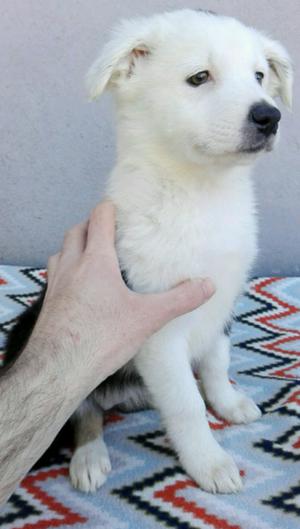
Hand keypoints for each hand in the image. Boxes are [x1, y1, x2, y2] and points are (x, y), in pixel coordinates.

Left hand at [32, 201, 214, 393]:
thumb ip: (179, 299)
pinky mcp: (48, 303)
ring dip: (74, 246)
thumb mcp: (147, 318)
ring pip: (61, 252)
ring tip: (90, 254)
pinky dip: (65, 270)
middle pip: (76, 231)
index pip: (99, 219)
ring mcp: (55, 284)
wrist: (59, 368)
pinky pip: (54, 275)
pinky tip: (76, 287)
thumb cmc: (102, 338)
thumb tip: (208, 285)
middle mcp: (71, 266)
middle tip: (107, 229)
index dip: (108, 209)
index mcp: (96, 261)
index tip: (118, 206)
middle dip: (90, 225)